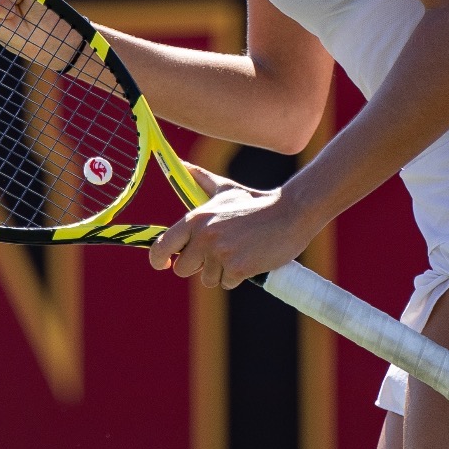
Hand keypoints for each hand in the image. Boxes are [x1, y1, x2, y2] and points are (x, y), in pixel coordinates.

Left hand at [148, 164, 319, 289]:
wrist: (289, 213)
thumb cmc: (256, 203)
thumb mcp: (225, 189)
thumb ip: (200, 180)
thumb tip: (182, 165)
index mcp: (196, 219)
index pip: (162, 246)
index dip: (158, 259)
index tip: (164, 264)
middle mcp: (203, 236)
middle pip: (183, 269)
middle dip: (199, 266)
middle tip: (219, 253)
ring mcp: (220, 254)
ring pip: (207, 279)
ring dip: (221, 272)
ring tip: (239, 251)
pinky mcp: (237, 269)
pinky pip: (227, 284)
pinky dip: (237, 276)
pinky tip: (250, 258)